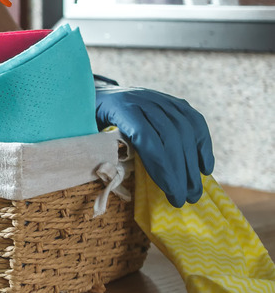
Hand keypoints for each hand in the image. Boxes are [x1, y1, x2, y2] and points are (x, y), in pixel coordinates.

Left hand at [95, 86, 213, 206]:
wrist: (99, 93)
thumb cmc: (90, 119)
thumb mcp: (87, 132)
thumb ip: (99, 149)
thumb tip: (112, 178)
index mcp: (120, 108)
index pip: (147, 138)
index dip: (162, 166)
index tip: (171, 193)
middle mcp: (143, 100)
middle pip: (170, 136)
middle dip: (181, 171)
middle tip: (186, 199)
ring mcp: (160, 99)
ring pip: (185, 130)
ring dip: (193, 163)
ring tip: (194, 190)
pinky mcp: (172, 101)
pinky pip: (194, 121)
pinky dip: (202, 144)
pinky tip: (205, 168)